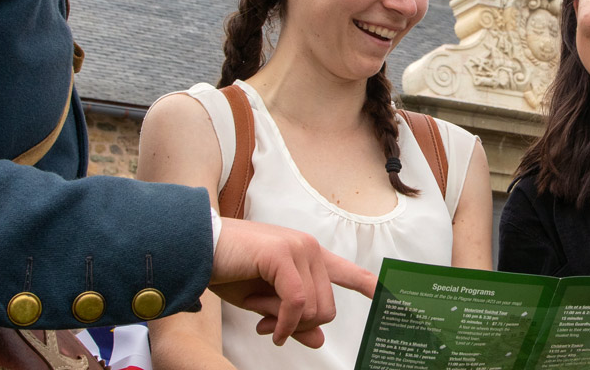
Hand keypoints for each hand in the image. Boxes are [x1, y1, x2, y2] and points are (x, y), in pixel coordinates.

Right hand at [208, 218, 376, 347]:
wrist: (197, 250)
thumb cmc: (229, 272)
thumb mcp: (265, 305)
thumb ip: (293, 319)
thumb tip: (319, 339)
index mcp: (308, 257)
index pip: (349, 273)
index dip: (371, 287)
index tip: (392, 297)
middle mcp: (309, 249)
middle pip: (327, 307)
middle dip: (297, 324)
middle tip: (267, 324)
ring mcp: (298, 248)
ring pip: (313, 307)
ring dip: (283, 320)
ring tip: (256, 308)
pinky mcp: (283, 255)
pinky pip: (297, 302)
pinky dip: (284, 321)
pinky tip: (269, 327)